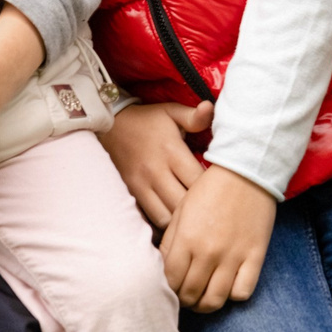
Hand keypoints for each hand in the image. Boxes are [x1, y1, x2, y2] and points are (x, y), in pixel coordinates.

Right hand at [98, 101, 212, 228]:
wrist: (109, 124)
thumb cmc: (147, 120)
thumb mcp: (171, 112)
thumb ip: (194, 116)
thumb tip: (211, 108)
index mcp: (171, 151)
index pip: (199, 181)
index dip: (214, 190)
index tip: (222, 190)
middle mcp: (156, 172)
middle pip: (184, 205)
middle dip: (200, 210)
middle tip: (211, 208)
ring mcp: (141, 185)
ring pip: (167, 218)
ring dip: (182, 220)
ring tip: (193, 215)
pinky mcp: (132, 194)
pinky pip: (151, 219)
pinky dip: (165, 223)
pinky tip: (175, 219)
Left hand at [161, 162, 276, 311]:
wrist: (245, 172)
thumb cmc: (209, 189)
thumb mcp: (181, 210)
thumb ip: (171, 241)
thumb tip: (163, 268)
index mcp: (187, 238)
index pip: (170, 280)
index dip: (167, 288)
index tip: (169, 286)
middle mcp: (209, 252)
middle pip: (191, 294)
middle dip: (184, 299)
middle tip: (184, 294)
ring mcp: (234, 257)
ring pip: (215, 300)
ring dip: (205, 304)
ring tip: (202, 297)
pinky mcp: (255, 258)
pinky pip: (243, 293)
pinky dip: (233, 295)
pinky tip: (227, 285)